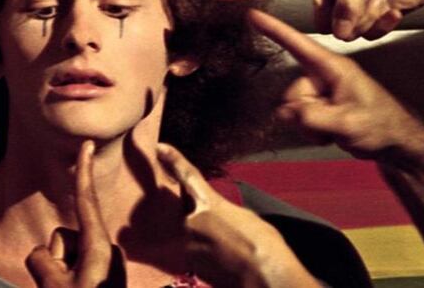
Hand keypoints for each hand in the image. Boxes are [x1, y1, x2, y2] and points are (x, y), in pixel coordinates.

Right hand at [26, 141, 125, 287]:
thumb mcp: (55, 287)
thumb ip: (40, 261)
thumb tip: (42, 254)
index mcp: (98, 247)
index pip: (86, 200)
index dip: (83, 170)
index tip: (88, 144)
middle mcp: (106, 248)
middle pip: (62, 237)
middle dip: (56, 261)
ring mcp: (105, 260)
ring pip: (65, 253)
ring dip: (61, 273)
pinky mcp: (104, 271)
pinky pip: (74, 265)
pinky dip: (68, 280)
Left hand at [156, 143, 318, 287]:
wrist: (264, 280)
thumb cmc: (264, 247)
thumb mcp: (245, 217)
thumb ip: (221, 209)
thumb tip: (212, 212)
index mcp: (209, 203)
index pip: (186, 175)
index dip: (173, 159)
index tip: (159, 149)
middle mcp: (191, 222)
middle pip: (181, 208)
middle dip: (188, 210)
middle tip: (209, 221)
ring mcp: (187, 244)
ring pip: (183, 231)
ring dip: (195, 234)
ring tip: (220, 244)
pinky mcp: (188, 265)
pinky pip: (188, 251)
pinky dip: (198, 251)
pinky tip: (217, 257)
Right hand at [218, 0, 423, 40]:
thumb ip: (346, 5)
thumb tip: (337, 33)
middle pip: (319, 24)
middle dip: (348, 14)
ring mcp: (345, 12)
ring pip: (345, 34)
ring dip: (369, 18)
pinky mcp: (363, 23)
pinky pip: (364, 36)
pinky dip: (381, 23)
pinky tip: (393, 5)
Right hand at [248, 9, 423, 159]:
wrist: (397, 143)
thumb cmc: (382, 125)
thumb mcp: (347, 122)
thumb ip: (313, 116)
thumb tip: (285, 112)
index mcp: (333, 67)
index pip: (297, 44)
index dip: (274, 29)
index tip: (253, 15)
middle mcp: (325, 76)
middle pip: (292, 91)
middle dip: (304, 113)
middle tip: (329, 123)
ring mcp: (323, 92)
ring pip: (294, 107)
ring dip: (309, 124)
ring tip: (334, 129)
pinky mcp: (322, 106)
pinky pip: (300, 117)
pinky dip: (312, 129)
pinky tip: (331, 132)